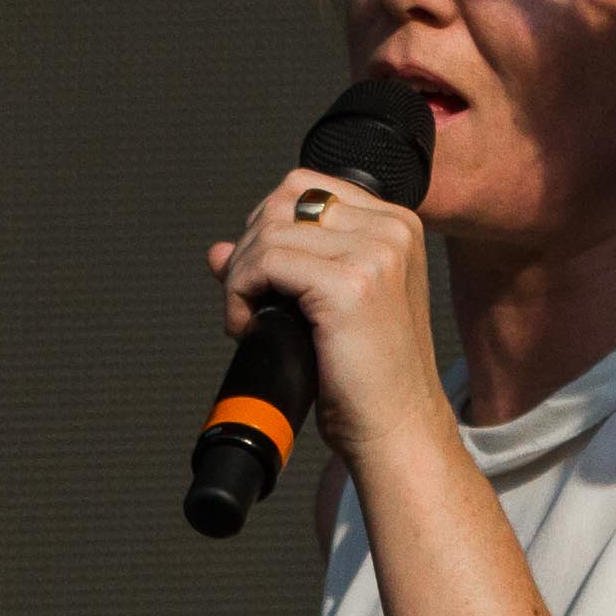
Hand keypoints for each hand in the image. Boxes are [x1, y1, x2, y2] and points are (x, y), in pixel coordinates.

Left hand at [209, 167, 445, 463]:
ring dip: (242, 274)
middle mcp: (392, 230)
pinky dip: (241, 293)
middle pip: (284, 200)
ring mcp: (375, 254)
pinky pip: (266, 262)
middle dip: (251, 248)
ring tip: (249, 320)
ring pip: (270, 230)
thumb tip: (218, 250)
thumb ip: (280, 266)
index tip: (262, 279)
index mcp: (396, 225)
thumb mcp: (325, 307)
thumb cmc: (367, 379)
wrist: (397, 429)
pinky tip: (249, 328)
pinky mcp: (350, 284)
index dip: (267, 228)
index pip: (306, 187)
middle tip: (249, 303)